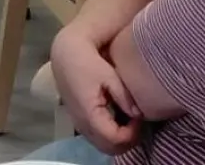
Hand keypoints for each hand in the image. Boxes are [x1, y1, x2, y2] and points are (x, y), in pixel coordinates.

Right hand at [50, 30, 143, 155]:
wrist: (65, 55)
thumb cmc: (87, 62)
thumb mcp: (109, 76)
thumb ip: (124, 97)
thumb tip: (139, 114)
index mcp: (90, 114)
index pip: (115, 139)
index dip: (132, 134)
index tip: (139, 118)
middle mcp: (82, 124)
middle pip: (109, 148)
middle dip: (127, 141)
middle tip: (137, 123)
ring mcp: (79, 124)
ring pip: (102, 146)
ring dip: (118, 139)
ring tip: (129, 121)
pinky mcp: (78, 121)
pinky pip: (96, 138)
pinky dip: (110, 135)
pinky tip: (118, 119)